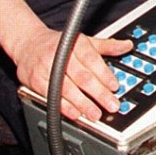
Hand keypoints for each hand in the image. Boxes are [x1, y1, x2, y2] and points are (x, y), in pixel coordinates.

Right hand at [11, 25, 132, 122]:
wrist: (27, 43)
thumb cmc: (59, 44)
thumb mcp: (85, 40)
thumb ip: (107, 45)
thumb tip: (127, 46)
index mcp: (75, 44)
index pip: (91, 60)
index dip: (104, 73)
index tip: (114, 86)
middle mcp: (60, 56)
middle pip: (81, 77)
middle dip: (98, 93)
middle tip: (111, 104)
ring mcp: (47, 69)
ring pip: (67, 89)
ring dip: (82, 104)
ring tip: (95, 114)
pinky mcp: (35, 82)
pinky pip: (52, 97)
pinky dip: (64, 107)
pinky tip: (76, 114)